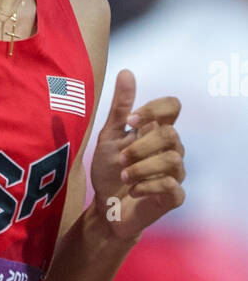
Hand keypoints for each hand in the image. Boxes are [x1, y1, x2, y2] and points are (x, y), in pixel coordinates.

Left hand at [90, 69, 185, 241]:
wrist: (105, 208)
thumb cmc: (108, 171)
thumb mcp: (109, 137)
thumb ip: (120, 108)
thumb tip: (127, 71)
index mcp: (155, 131)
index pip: (173, 106)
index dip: (154, 109)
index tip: (131, 121)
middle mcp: (170, 149)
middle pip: (171, 134)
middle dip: (141, 146)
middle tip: (120, 159)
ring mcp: (175, 173)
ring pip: (173, 160)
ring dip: (142, 167)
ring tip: (124, 175)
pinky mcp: (174, 196)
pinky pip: (171, 186)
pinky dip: (147, 186)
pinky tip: (132, 190)